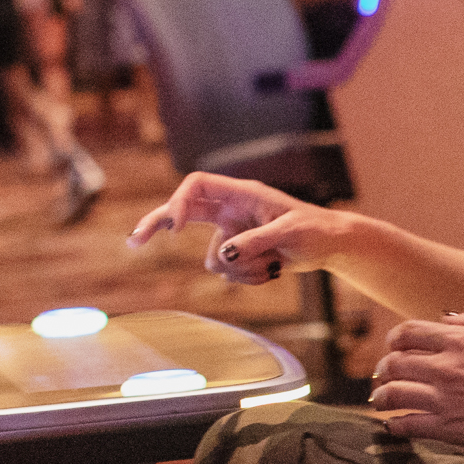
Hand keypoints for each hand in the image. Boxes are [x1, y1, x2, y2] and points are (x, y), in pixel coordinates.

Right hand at [127, 173, 345, 285]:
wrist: (330, 246)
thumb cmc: (315, 230)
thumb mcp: (290, 233)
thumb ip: (256, 241)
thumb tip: (225, 255)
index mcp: (242, 193)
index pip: (198, 185)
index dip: (180, 202)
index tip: (175, 225)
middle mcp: (231, 210)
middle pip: (182, 212)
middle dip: (157, 225)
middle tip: (133, 243)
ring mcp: (232, 232)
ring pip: (213, 259)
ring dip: (240, 270)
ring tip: (273, 265)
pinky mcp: (238, 253)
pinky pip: (227, 273)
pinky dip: (248, 278)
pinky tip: (272, 271)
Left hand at [369, 312, 463, 449]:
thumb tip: (445, 319)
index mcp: (457, 340)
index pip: (408, 333)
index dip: (394, 339)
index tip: (393, 345)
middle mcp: (444, 368)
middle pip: (395, 363)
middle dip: (384, 368)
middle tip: (384, 373)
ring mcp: (443, 399)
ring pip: (394, 395)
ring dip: (381, 396)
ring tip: (380, 399)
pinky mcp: (448, 427)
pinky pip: (410, 426)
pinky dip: (395, 425)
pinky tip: (393, 425)